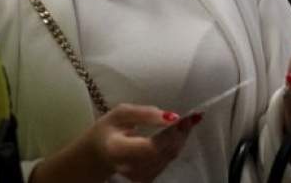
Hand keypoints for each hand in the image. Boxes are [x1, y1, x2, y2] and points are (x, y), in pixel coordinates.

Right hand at [30, 104, 201, 182]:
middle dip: (180, 134)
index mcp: (118, 149)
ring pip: (169, 157)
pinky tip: (176, 135)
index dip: (169, 134)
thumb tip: (172, 117)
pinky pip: (167, 161)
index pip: (150, 147)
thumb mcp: (120, 114)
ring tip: (185, 123)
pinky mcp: (147, 179)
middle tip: (191, 117)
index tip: (181, 117)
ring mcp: (139, 177)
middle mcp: (129, 168)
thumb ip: (145, 114)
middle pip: (163, 153)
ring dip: (180, 139)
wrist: (99, 154)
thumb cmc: (107, 130)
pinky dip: (175, 147)